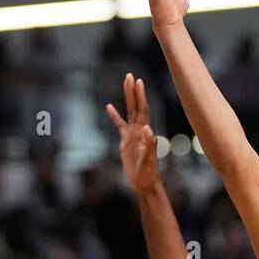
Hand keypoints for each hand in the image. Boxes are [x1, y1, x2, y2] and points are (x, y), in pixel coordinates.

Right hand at [105, 73, 158, 193]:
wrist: (144, 183)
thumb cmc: (148, 173)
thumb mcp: (148, 160)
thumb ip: (149, 145)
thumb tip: (147, 129)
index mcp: (144, 132)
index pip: (142, 110)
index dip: (140, 96)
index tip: (138, 82)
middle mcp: (139, 130)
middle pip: (135, 106)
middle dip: (132, 91)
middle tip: (130, 75)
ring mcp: (132, 135)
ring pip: (129, 112)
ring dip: (127, 98)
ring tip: (124, 83)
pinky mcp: (126, 141)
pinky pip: (119, 125)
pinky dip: (114, 116)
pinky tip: (109, 107)